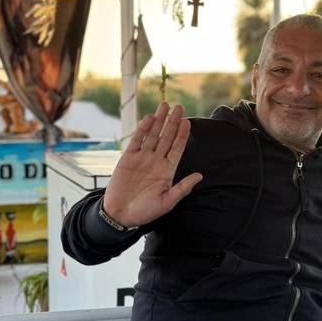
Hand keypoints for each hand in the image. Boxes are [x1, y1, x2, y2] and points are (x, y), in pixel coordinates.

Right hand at [102, 102, 202, 227]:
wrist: (121, 214)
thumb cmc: (145, 211)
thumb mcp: (167, 202)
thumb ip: (183, 188)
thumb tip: (200, 176)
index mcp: (167, 171)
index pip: (177, 149)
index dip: (182, 136)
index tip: (188, 123)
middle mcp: (155, 161)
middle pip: (166, 137)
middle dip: (173, 122)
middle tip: (179, 107)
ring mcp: (142, 158)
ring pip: (153, 135)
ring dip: (159, 121)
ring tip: (165, 106)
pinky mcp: (128, 158)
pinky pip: (137, 141)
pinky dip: (143, 129)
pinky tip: (149, 118)